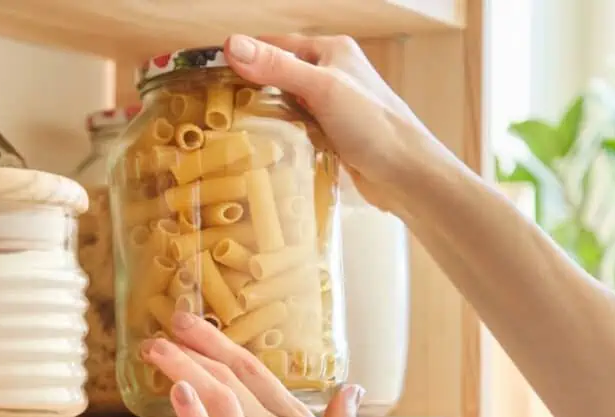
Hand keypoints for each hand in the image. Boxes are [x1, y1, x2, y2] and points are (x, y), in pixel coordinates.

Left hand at [140, 311, 366, 416]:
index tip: (193, 325)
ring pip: (217, 404)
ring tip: (157, 350)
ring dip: (184, 370)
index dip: (219, 343)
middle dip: (194, 348)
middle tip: (166, 325)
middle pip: (229, 381)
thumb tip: (353, 388)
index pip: (254, 372)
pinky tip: (178, 393)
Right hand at [223, 33, 460, 215]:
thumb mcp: (321, 89)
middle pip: (277, 75)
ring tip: (229, 129)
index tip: (207, 75)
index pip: (274, 45)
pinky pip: (296, 128)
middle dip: (248, 88)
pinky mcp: (332, 134)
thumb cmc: (373, 126)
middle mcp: (331, 74)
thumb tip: (231, 44)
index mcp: (330, 51)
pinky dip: (279, 134)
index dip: (242, 57)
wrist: (408, 175)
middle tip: (212, 108)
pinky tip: (262, 147)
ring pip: (285, 103)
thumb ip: (277, 67)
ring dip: (263, 114)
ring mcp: (332, 106)